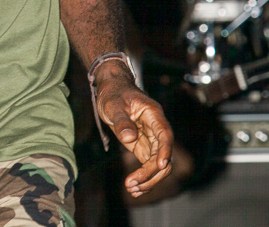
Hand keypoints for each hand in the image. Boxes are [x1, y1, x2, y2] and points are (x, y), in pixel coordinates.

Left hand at [96, 67, 172, 196]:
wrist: (111, 88)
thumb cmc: (114, 92)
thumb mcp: (113, 104)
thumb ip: (122, 120)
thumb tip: (129, 138)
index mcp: (153, 114)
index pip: (165, 134)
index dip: (165, 150)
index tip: (160, 165)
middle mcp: (156, 129)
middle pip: (163, 155)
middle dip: (151, 173)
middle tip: (133, 184)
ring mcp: (151, 139)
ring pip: (158, 164)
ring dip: (148, 179)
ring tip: (131, 189)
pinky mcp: (143, 146)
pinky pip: (148, 165)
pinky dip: (143, 177)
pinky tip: (134, 187)